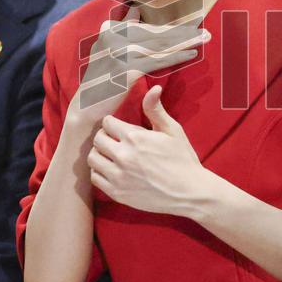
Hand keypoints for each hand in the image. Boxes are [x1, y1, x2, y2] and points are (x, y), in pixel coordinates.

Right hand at [59, 10, 209, 153]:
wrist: (86, 109)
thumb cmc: (101, 81)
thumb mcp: (106, 51)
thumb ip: (120, 30)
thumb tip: (135, 10)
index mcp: (109, 30)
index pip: (145, 24)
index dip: (169, 23)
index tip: (190, 18)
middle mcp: (114, 37)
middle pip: (156, 32)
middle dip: (182, 32)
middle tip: (204, 29)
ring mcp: (120, 53)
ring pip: (160, 45)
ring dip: (184, 41)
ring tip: (204, 38)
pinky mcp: (127, 69)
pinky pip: (158, 61)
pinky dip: (176, 57)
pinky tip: (192, 55)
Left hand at [87, 85, 214, 216]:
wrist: (189, 193)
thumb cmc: (183, 159)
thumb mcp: (173, 131)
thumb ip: (156, 110)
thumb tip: (153, 88)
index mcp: (135, 138)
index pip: (107, 123)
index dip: (112, 123)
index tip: (119, 127)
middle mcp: (123, 156)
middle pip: (97, 139)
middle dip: (104, 136)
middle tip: (114, 140)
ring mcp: (118, 176)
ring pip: (92, 159)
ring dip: (99, 154)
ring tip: (111, 154)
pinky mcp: (117, 193)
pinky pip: (95, 179)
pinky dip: (99, 172)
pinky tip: (111, 170)